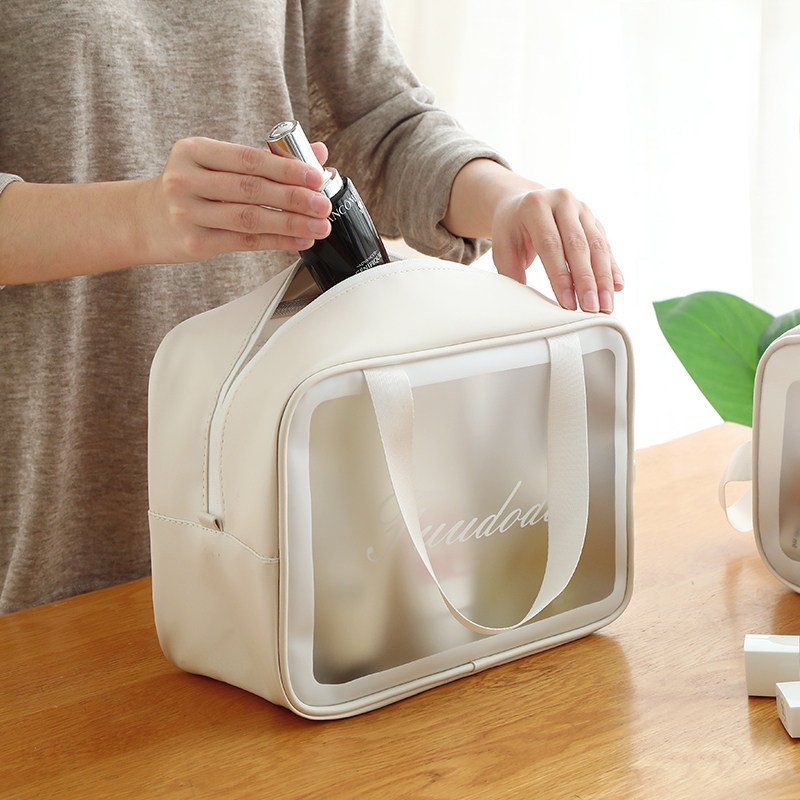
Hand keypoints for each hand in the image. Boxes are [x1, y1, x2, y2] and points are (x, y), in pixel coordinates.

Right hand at [138, 137, 332, 263]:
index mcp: (194, 151)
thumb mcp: (217, 163)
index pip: (248, 158)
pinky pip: (245, 241)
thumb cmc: (190, 187)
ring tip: (319, 225)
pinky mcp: (194, 242)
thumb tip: (318, 152)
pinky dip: (277, 241)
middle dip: (295, 197)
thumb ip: (266, 157)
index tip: (317, 175)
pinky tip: (299, 239)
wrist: (144, 219)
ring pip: (250, 218)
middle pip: (252, 189)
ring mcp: (187, 213)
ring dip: (291, 223)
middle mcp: (186, 180)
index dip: (286, 168)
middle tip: (324, 204)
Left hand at [491, 187, 622, 313]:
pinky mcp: (594, 219)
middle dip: (587, 280)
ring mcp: (581, 209)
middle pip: (578, 245)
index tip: (567, 303)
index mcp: (535, 206)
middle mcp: (562, 202)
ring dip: (603, 278)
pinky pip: (605, 245)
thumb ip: (511, 272)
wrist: (523, 202)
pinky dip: (612, 268)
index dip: (561, 276)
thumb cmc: (512, 229)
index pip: (551, 245)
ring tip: (605, 306)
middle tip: (591, 308)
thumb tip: (527, 303)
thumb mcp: (502, 247)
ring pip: (597, 245)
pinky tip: (617, 287)